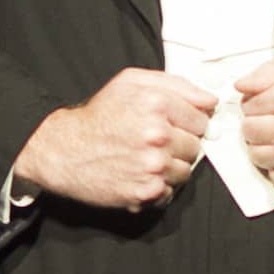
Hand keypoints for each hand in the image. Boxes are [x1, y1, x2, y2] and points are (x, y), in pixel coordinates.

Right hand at [12, 69, 215, 210]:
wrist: (64, 150)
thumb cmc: (98, 116)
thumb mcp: (131, 82)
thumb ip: (175, 84)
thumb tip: (209, 100)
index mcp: (157, 104)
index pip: (202, 118)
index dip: (188, 121)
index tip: (175, 124)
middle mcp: (157, 135)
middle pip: (196, 146)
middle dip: (179, 144)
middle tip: (155, 142)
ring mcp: (153, 165)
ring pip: (185, 170)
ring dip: (170, 166)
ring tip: (145, 158)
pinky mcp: (146, 191)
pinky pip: (170, 190)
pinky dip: (158, 185)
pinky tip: (139, 173)